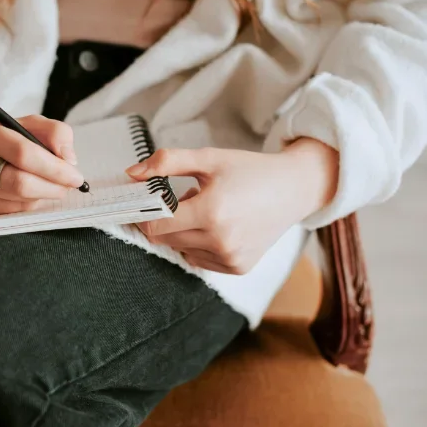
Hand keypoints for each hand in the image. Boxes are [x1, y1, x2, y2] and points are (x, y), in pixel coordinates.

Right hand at [0, 110, 84, 215]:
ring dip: (45, 194)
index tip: (75, 174)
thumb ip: (55, 132)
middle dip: (53, 186)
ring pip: (20, 199)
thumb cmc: (6, 139)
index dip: (54, 167)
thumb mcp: (30, 124)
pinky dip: (31, 202)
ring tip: (51, 184)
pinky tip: (31, 192)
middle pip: (20, 182)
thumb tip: (69, 160)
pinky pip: (14, 211)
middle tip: (70, 185)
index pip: (22, 152)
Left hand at [126, 139, 338, 273]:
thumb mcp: (209, 158)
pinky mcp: (238, 267)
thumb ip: (167, 162)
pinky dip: (199, 244)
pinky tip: (219, 225)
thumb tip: (132, 173)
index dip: (146, 213)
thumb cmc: (251, 171)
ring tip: (209, 209)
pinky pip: (199, 260)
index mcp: (211, 211)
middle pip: (165, 239)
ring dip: (184, 231)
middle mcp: (221, 240)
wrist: (295, 189)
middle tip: (187, 197)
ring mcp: (230, 258)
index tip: (148, 200)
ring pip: (181, 249)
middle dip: (166, 219)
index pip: (156, 225)